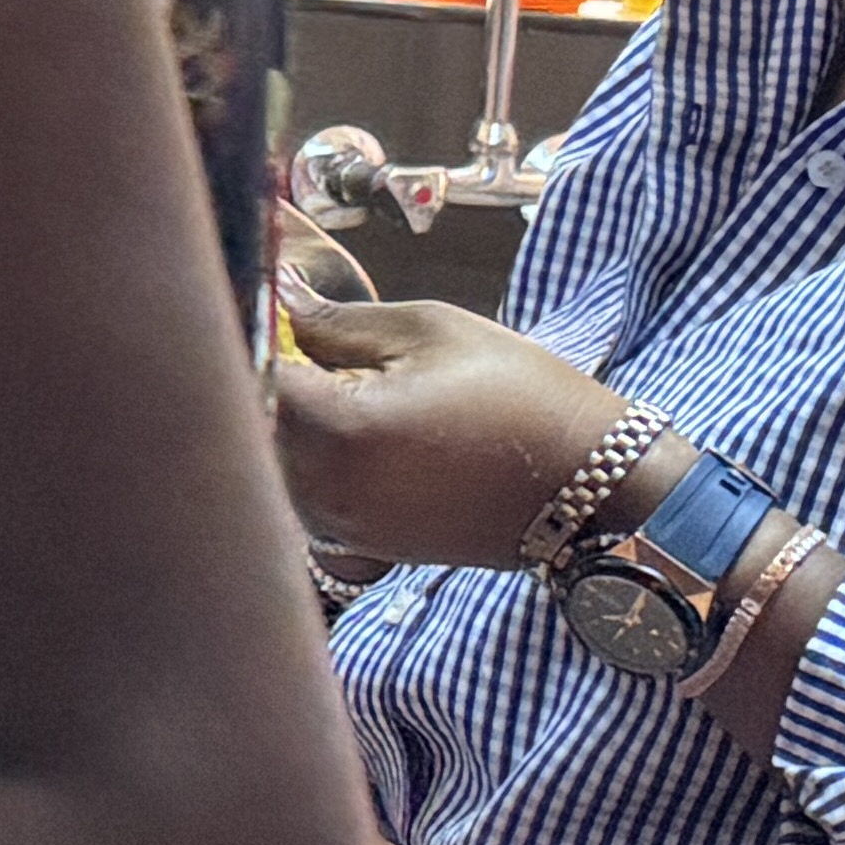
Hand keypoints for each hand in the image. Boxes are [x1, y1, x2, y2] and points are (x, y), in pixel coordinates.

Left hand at [270, 300, 633, 570]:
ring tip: (343, 392)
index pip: (250, 373)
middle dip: (266, 381)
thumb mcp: (431, 333)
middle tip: (307, 345)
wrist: (594, 487)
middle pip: (252, 425)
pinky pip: (304, 504)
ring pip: (273, 467)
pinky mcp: (361, 550)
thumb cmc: (521, 396)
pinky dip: (311, 470)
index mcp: (339, 430)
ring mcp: (340, 528)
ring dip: (288, 428)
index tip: (265, 308)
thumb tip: (279, 293)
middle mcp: (326, 490)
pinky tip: (353, 443)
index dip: (251, 334)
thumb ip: (336, 322)